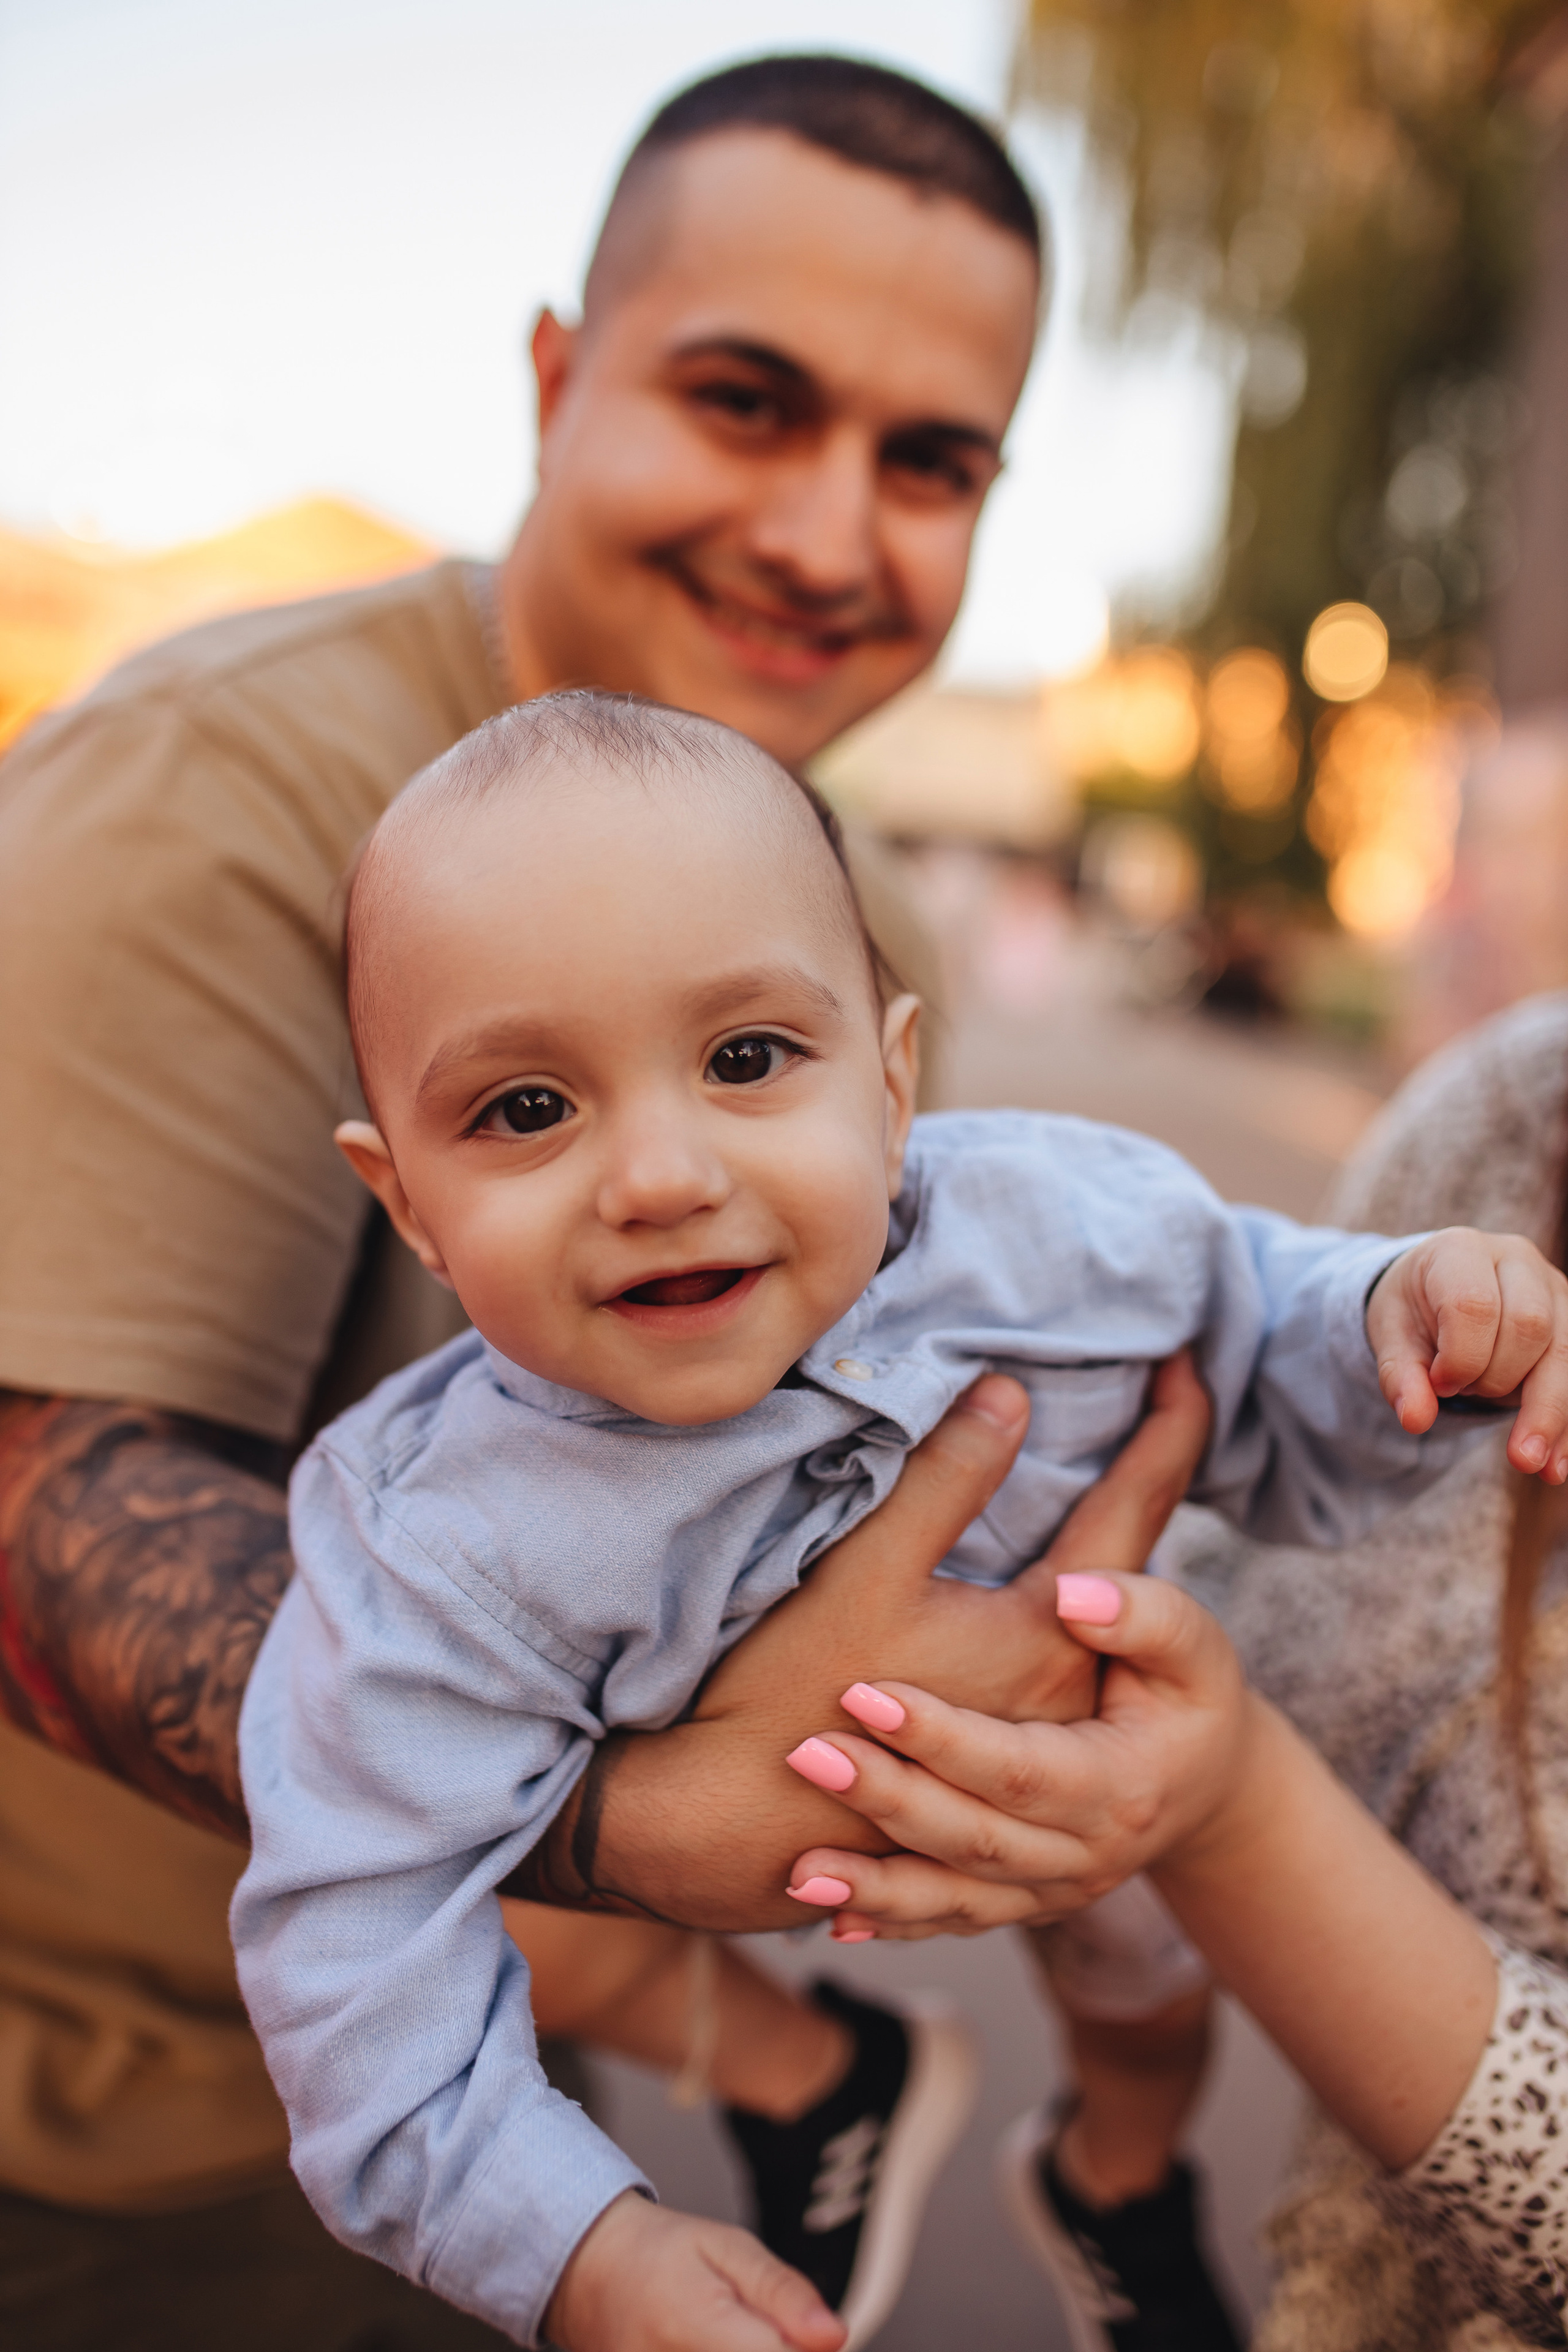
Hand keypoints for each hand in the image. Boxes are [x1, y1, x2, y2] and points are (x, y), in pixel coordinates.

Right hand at [526, 1352, 1208, 1931]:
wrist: (723, 1832)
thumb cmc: (785, 1695)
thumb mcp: (866, 1572)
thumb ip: (944, 1479)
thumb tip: (1010, 1389)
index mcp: (1044, 1640)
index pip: (1133, 1506)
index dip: (1168, 1428)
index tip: (1189, 1361)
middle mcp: (1057, 1699)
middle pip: (1130, 1566)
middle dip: (1149, 1479)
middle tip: (1171, 1400)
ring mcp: (1023, 1742)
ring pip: (1093, 1631)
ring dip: (1108, 1557)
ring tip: (1116, 1492)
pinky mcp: (978, 1771)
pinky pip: (1046, 1682)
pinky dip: (1058, 1629)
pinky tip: (1037, 1607)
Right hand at [544, 2193, 843, 2351]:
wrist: (591, 2274)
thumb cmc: (659, 2255)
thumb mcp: (728, 2246)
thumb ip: (783, 2293)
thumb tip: (834, 2336)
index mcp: (695, 2323)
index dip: (808, 2351)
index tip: (810, 2338)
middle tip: (765, 2332)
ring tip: (737, 2339)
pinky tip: (723, 2349)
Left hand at [782, 1566, 1253, 1942]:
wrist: (1208, 1783)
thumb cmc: (1190, 1693)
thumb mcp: (1193, 1645)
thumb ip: (1143, 1612)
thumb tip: (1072, 1595)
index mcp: (1122, 1788)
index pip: (1020, 1770)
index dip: (942, 1738)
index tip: (864, 1694)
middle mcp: (1086, 1857)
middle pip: (974, 1837)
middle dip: (887, 1799)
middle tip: (804, 1753)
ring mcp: (1051, 1892)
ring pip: (955, 1898)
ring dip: (875, 1886)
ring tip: (798, 1867)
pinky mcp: (1021, 1904)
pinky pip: (952, 1920)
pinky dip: (891, 1920)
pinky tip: (824, 1912)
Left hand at [1366, 1227, 1567, 1478]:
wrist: (1439, 1294)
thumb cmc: (1414, 1311)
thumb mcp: (1392, 1335)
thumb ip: (1401, 1375)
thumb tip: (1415, 1419)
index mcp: (1461, 1251)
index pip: (1473, 1305)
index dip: (1459, 1357)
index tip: (1439, 1384)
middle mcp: (1516, 1260)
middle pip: (1530, 1326)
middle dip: (1500, 1379)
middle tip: (1467, 1396)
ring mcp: (1555, 1290)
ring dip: (1551, 1413)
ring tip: (1531, 1465)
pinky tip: (1556, 1467)